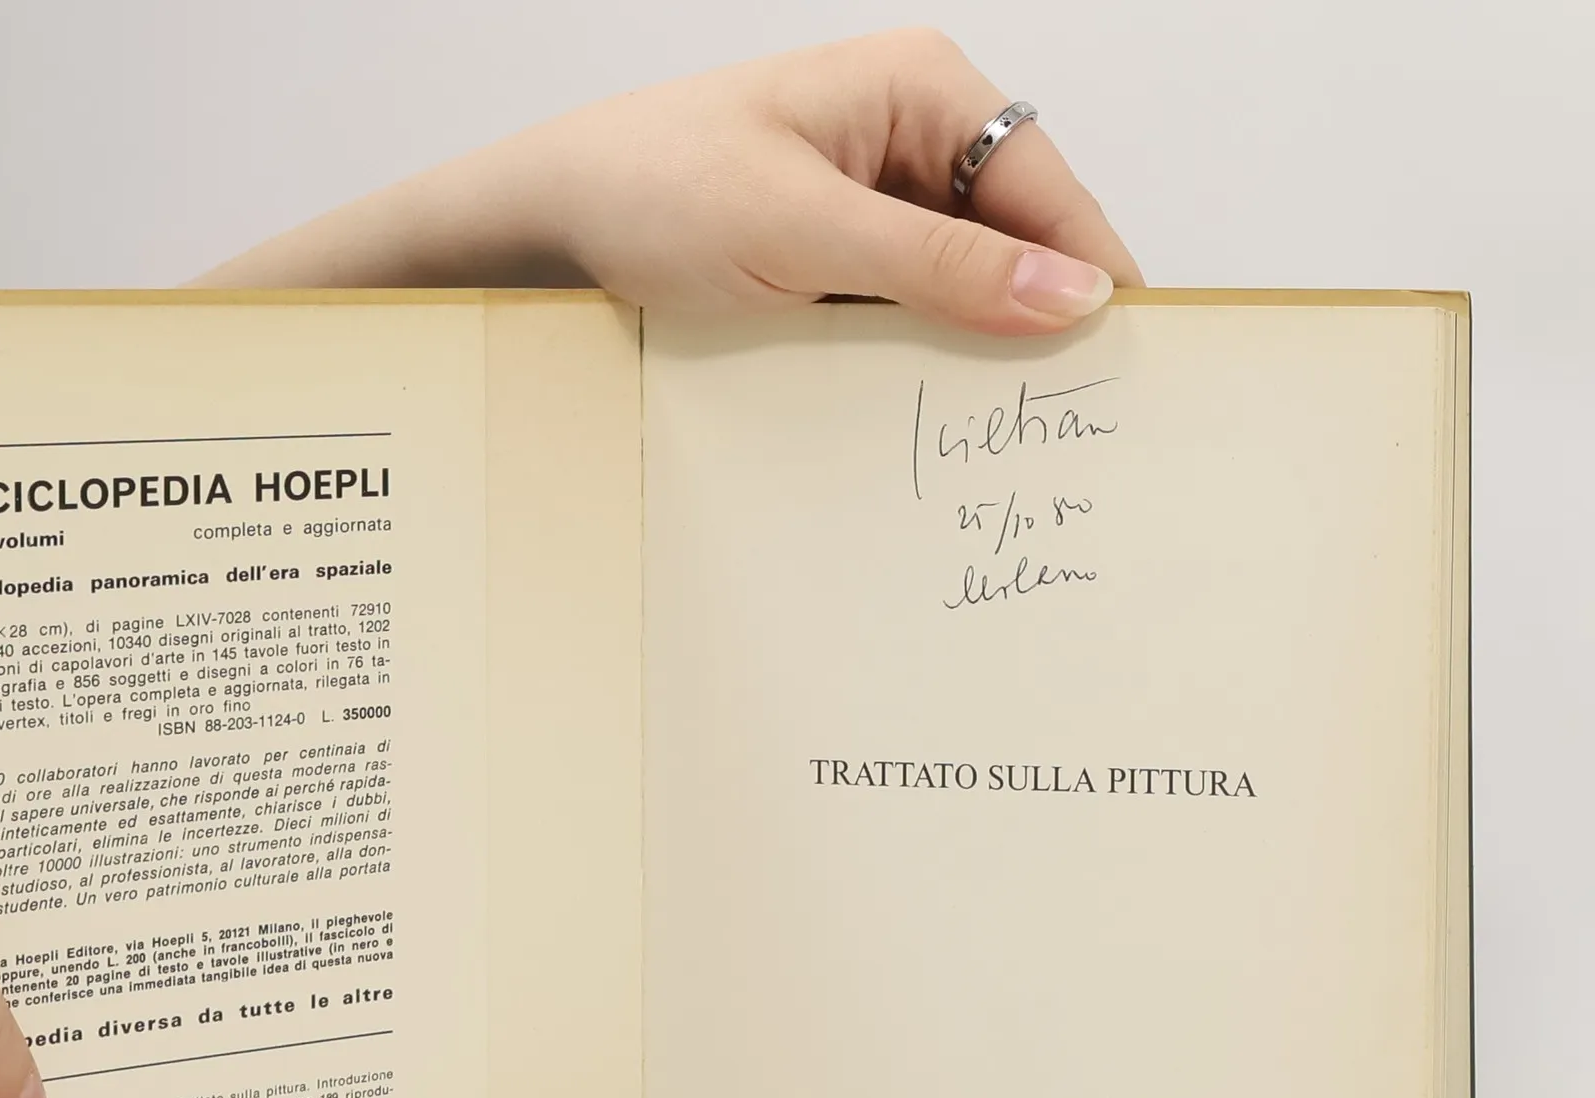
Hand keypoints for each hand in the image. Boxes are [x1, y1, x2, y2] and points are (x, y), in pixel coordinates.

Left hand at [199, 28, 1140, 334]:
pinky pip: (904, 313)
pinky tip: (920, 413)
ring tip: (994, 433)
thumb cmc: (653, 190)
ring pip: (962, 286)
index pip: (1049, 187)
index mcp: (921, 90)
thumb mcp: (804, 230)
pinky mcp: (834, 260)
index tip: (1127, 369)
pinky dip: (914, 359)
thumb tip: (1070, 294)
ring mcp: (871, 202)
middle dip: (1035, 321)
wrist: (545, 224)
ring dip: (970, 352)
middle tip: (1062, 425)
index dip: (1092, 276)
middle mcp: (910, 138)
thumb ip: (940, 264)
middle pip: (1016, 239)